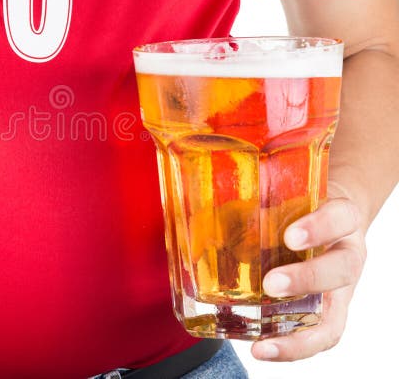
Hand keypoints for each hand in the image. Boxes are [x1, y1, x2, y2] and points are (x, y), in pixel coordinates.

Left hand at [251, 181, 366, 360]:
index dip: (319, 227)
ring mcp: (339, 286)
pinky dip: (292, 347)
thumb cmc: (302, 205)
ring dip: (299, 330)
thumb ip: (253, 197)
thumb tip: (196, 206)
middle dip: (306, 279)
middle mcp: (345, 253)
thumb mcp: (287, 192)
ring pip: (334, 313)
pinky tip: (261, 349)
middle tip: (271, 284)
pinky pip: (319, 335)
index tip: (289, 236)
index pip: (339, 217)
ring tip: (263, 339)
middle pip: (340, 269)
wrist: (332, 214)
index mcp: (339, 218)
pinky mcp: (329, 311)